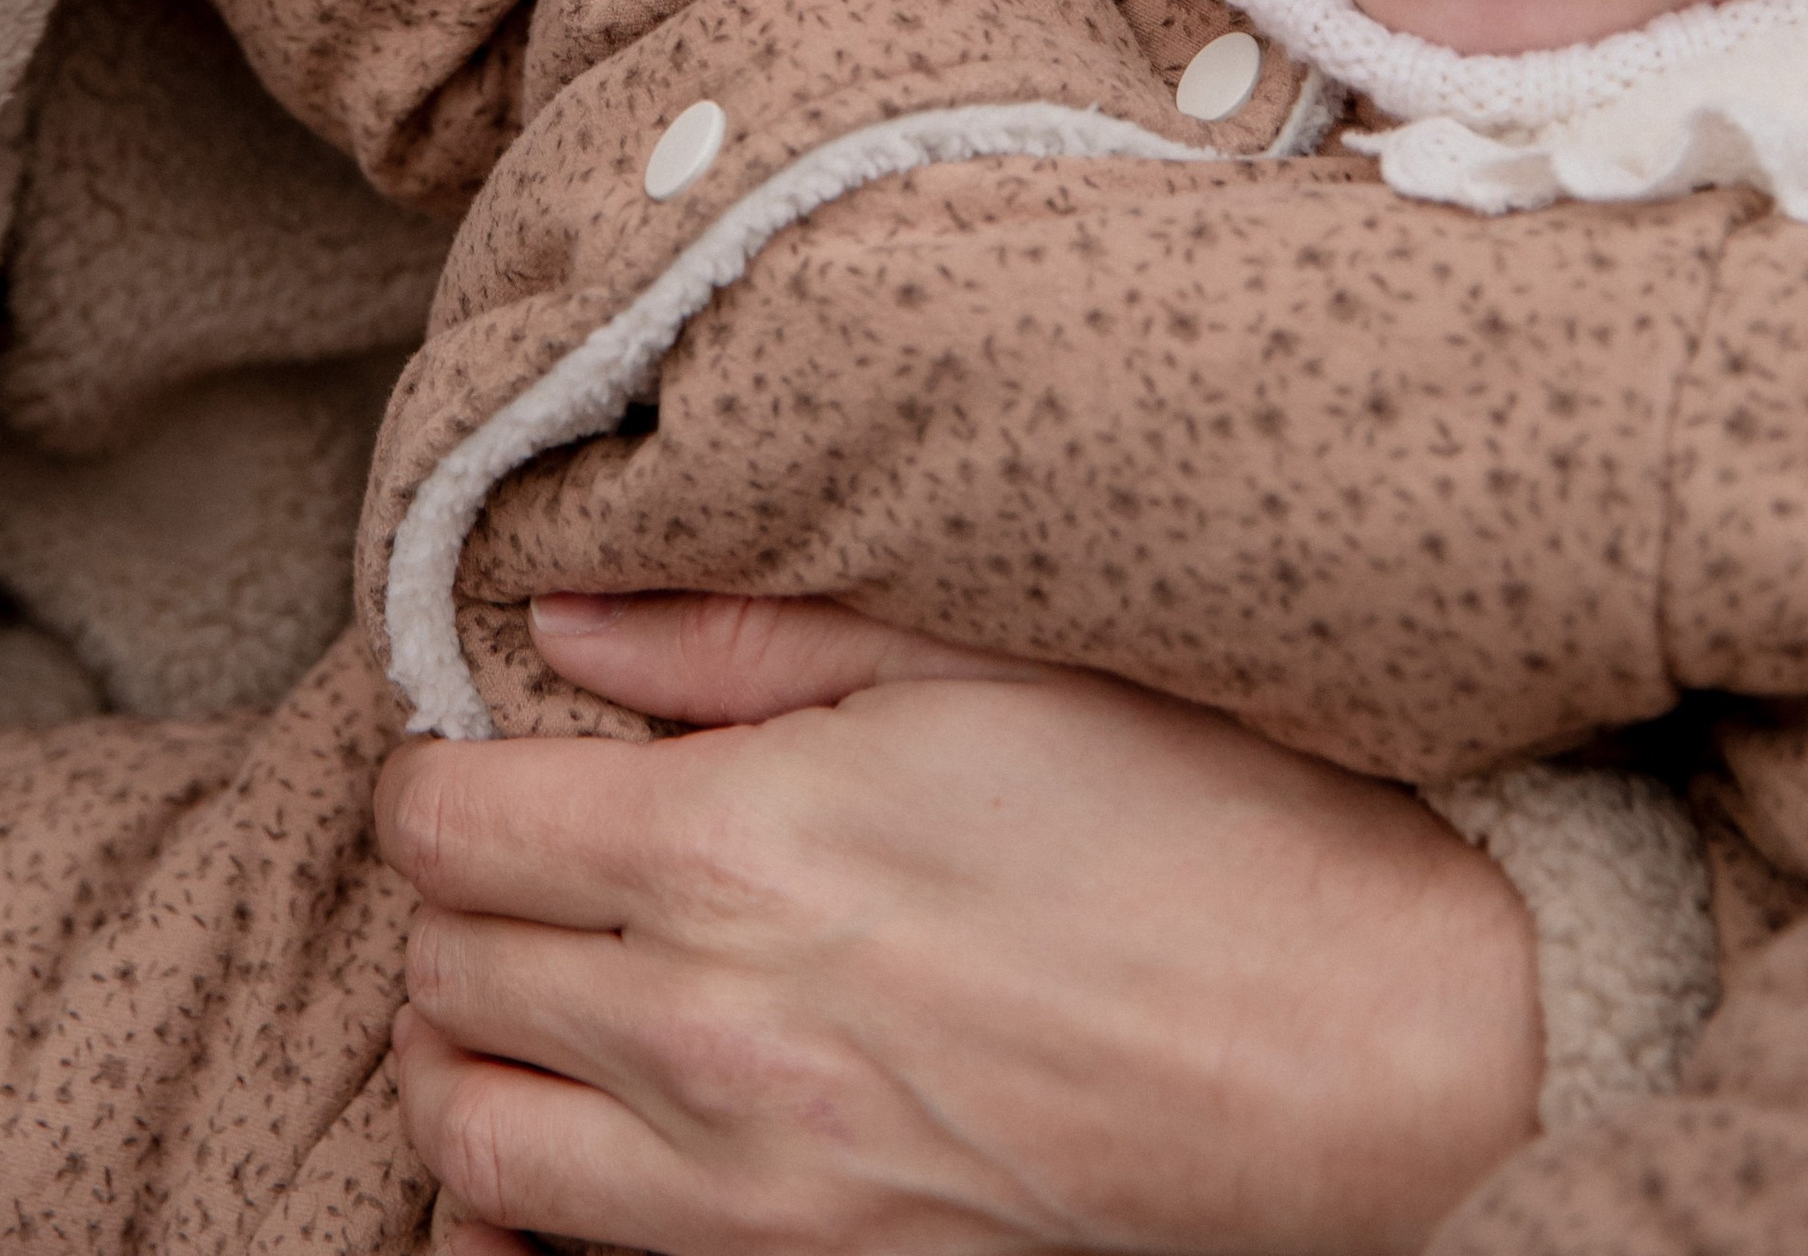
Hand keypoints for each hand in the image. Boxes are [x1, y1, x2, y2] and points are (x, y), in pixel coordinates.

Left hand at [381, 594, 1541, 1255]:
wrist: (1370, 1052)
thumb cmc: (1189, 818)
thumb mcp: (973, 654)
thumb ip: (742, 631)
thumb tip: (561, 617)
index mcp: (731, 850)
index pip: (445, 822)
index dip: (442, 764)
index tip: (490, 740)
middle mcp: (707, 1033)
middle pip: (437, 969)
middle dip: (455, 894)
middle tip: (529, 836)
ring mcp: (752, 1190)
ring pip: (467, 1127)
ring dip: (472, 1037)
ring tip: (546, 964)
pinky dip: (534, 1189)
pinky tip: (592, 1111)